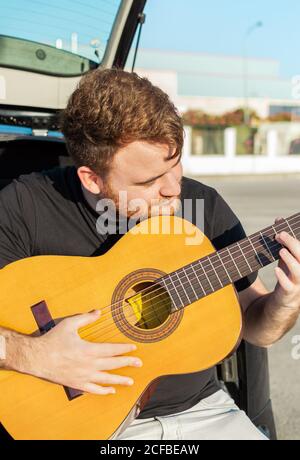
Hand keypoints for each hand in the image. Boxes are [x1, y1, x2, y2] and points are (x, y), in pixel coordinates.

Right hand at [13, 310, 142, 394]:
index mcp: (89, 350)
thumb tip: (98, 311)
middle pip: (113, 365)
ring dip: (120, 380)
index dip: (124, 349)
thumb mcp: (69, 324)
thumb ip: (86, 318)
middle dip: (127, 363)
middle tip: (139, 363)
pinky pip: (93, 390)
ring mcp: (83, 376)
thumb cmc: (52, 340)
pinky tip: (111, 390)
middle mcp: (88, 365)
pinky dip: (104, 391)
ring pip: (106, 380)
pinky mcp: (76, 384)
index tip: (134, 348)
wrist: (36, 358)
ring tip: (131, 381)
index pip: (112, 349)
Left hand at [273, 217, 299, 310]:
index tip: (281, 226)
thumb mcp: (285, 259)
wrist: (283, 304)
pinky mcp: (289, 295)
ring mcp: (298, 284)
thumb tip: (279, 219)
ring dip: (290, 259)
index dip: (293, 238)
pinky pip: (288, 286)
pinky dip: (283, 277)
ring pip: (299, 271)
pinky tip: (276, 270)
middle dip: (293, 244)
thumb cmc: (286, 278)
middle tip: (280, 234)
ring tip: (281, 250)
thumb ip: (283, 242)